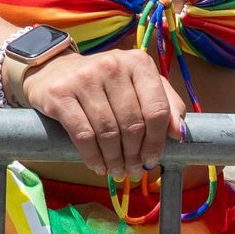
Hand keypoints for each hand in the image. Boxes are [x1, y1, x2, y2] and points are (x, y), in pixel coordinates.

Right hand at [17, 48, 185, 180]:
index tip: (153, 159)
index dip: (157, 141)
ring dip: (115, 160)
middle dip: (135, 155)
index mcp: (138, 62)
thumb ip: (165, 104)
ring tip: (117, 171)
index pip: (156, 109)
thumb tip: (179, 134)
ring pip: (108, 132)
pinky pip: (83, 135)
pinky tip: (97, 166)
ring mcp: (84, 78)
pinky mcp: (60, 93)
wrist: (55, 71)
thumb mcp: (137, 85)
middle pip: (133, 124)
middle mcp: (112, 65)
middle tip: (133, 171)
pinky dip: (93, 157)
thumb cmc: (104, 83)